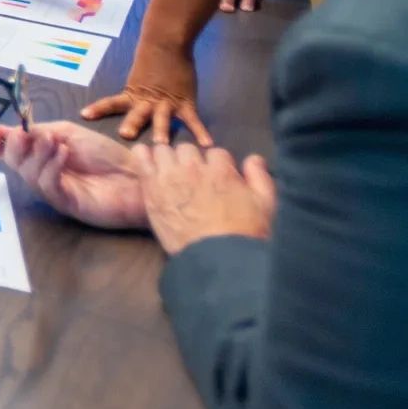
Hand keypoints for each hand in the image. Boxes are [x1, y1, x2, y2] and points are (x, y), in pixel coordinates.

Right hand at [0, 121, 146, 230]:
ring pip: (30, 174)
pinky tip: (63, 153)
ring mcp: (53, 190)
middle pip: (15, 163)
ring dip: (37, 154)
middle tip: (23, 134)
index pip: (10, 150)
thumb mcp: (70, 134)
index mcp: (40, 155)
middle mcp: (41, 173)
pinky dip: (51, 167)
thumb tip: (10, 130)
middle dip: (14, 147)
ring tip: (52, 141)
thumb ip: (41, 132)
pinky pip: (49, 185)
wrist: (137, 177)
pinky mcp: (66, 203)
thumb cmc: (106, 155)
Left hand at [82, 39, 209, 144]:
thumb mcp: (137, 79)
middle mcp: (147, 101)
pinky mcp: (185, 102)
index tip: (84, 115)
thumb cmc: (151, 60)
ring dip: (162, 129)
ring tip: (162, 143)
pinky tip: (207, 144)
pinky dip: (200, 131)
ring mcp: (167, 102)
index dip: (98, 109)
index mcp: (132, 95)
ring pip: (163, 118)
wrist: (167, 43)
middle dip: (132, 124)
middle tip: (126, 135)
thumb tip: (126, 107)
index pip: (111, 103)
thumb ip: (134, 95)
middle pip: (137, 114)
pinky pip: (193, 120)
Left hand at [131, 142, 275, 254]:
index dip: (217, 166)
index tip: (215, 179)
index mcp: (221, 170)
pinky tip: (146, 162)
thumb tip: (254, 158)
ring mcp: (170, 177)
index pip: (216, 153)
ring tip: (170, 174)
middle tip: (191, 178)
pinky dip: (143, 157)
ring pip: (164, 151)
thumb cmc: (245, 234)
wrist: (217, 259)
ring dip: (168, 159)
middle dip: (191, 161)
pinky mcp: (151, 189)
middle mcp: (194, 168)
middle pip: (188, 150)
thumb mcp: (265, 204)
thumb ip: (259, 177)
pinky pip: (142, 160)